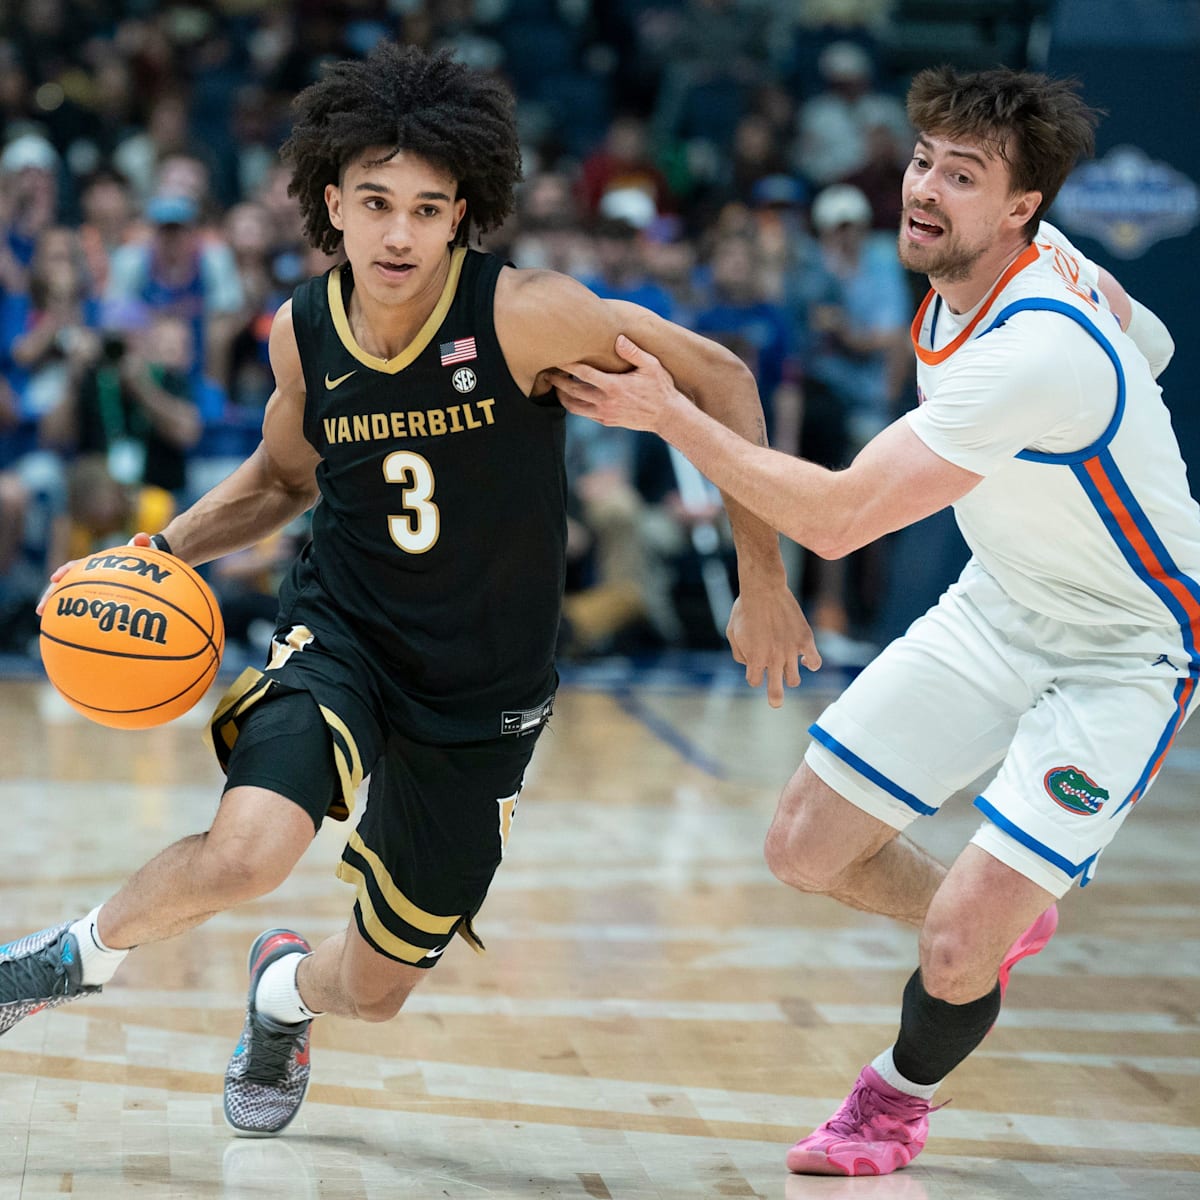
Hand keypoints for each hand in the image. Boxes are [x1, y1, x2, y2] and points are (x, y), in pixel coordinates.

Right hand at [36, 533, 156, 615]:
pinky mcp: (95, 598)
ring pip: (68, 597)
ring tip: (44, 619)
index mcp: (95, 564)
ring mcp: (90, 587)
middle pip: (64, 584)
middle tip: (41, 609)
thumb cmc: (140, 560)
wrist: (143, 568)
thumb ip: (142, 544)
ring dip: (56, 607)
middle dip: (50, 595)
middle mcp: (87, 576)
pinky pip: (82, 607)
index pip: (76, 566)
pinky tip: (66, 629)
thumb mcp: (142, 551)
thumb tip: (142, 537)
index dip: (65, 571)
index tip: (55, 578)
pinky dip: (73, 616)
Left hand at [548, 335, 685, 433]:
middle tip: (547, 369)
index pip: (583, 373)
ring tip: (555, 383)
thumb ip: (633, 352)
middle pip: (572, 390)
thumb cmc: (661, 388)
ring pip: (573, 406)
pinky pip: (583, 413)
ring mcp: (604, 414)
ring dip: (561, 395)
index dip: (567, 363)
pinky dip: (573, 404)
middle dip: (557, 380)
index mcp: (614, 386)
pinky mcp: (606, 421)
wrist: (667, 416)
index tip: (556, 354)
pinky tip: (571, 394)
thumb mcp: (652, 366)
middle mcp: (606, 402)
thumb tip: (618, 338)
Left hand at [726, 583, 820, 707]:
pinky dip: (811, 664)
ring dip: (790, 677)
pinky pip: (814, 662)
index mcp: (755, 659)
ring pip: (794, 679)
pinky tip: (805, 660)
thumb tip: (749, 664)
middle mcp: (774, 659)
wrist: (763, 589)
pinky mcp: (805, 640)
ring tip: (788, 668)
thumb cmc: (744, 609)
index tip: (755, 668)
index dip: (754, 676)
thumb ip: (739, 653)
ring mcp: (791, 651)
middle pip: (776, 690)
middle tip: (775, 703)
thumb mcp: (732, 632)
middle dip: (775, 698)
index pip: (755, 681)